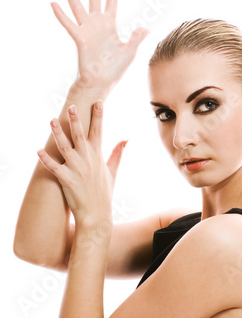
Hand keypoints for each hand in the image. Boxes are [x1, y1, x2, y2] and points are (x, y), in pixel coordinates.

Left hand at [37, 100, 124, 226]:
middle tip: (71, 106)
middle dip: (76, 120)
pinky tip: (39, 151)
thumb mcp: (113, 171)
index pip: (99, 132)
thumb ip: (117, 153)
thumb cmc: (104, 193)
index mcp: (98, 156)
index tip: (98, 102)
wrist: (96, 215)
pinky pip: (54, 167)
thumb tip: (126, 139)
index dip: (99, 116)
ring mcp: (77, 169)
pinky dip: (47, 160)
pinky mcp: (67, 180)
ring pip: (65, 147)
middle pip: (80, 135)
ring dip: (58, 133)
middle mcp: (87, 160)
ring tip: (52, 120)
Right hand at [51, 0, 148, 89]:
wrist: (102, 82)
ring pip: (78, 6)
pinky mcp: (80, 39)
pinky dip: (62, 15)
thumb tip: (145, 28)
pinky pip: (70, 24)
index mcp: (111, 25)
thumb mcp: (129, 52)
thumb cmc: (115, 69)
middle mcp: (98, 24)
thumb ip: (136, 39)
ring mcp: (87, 30)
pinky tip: (54, 3)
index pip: (111, 0)